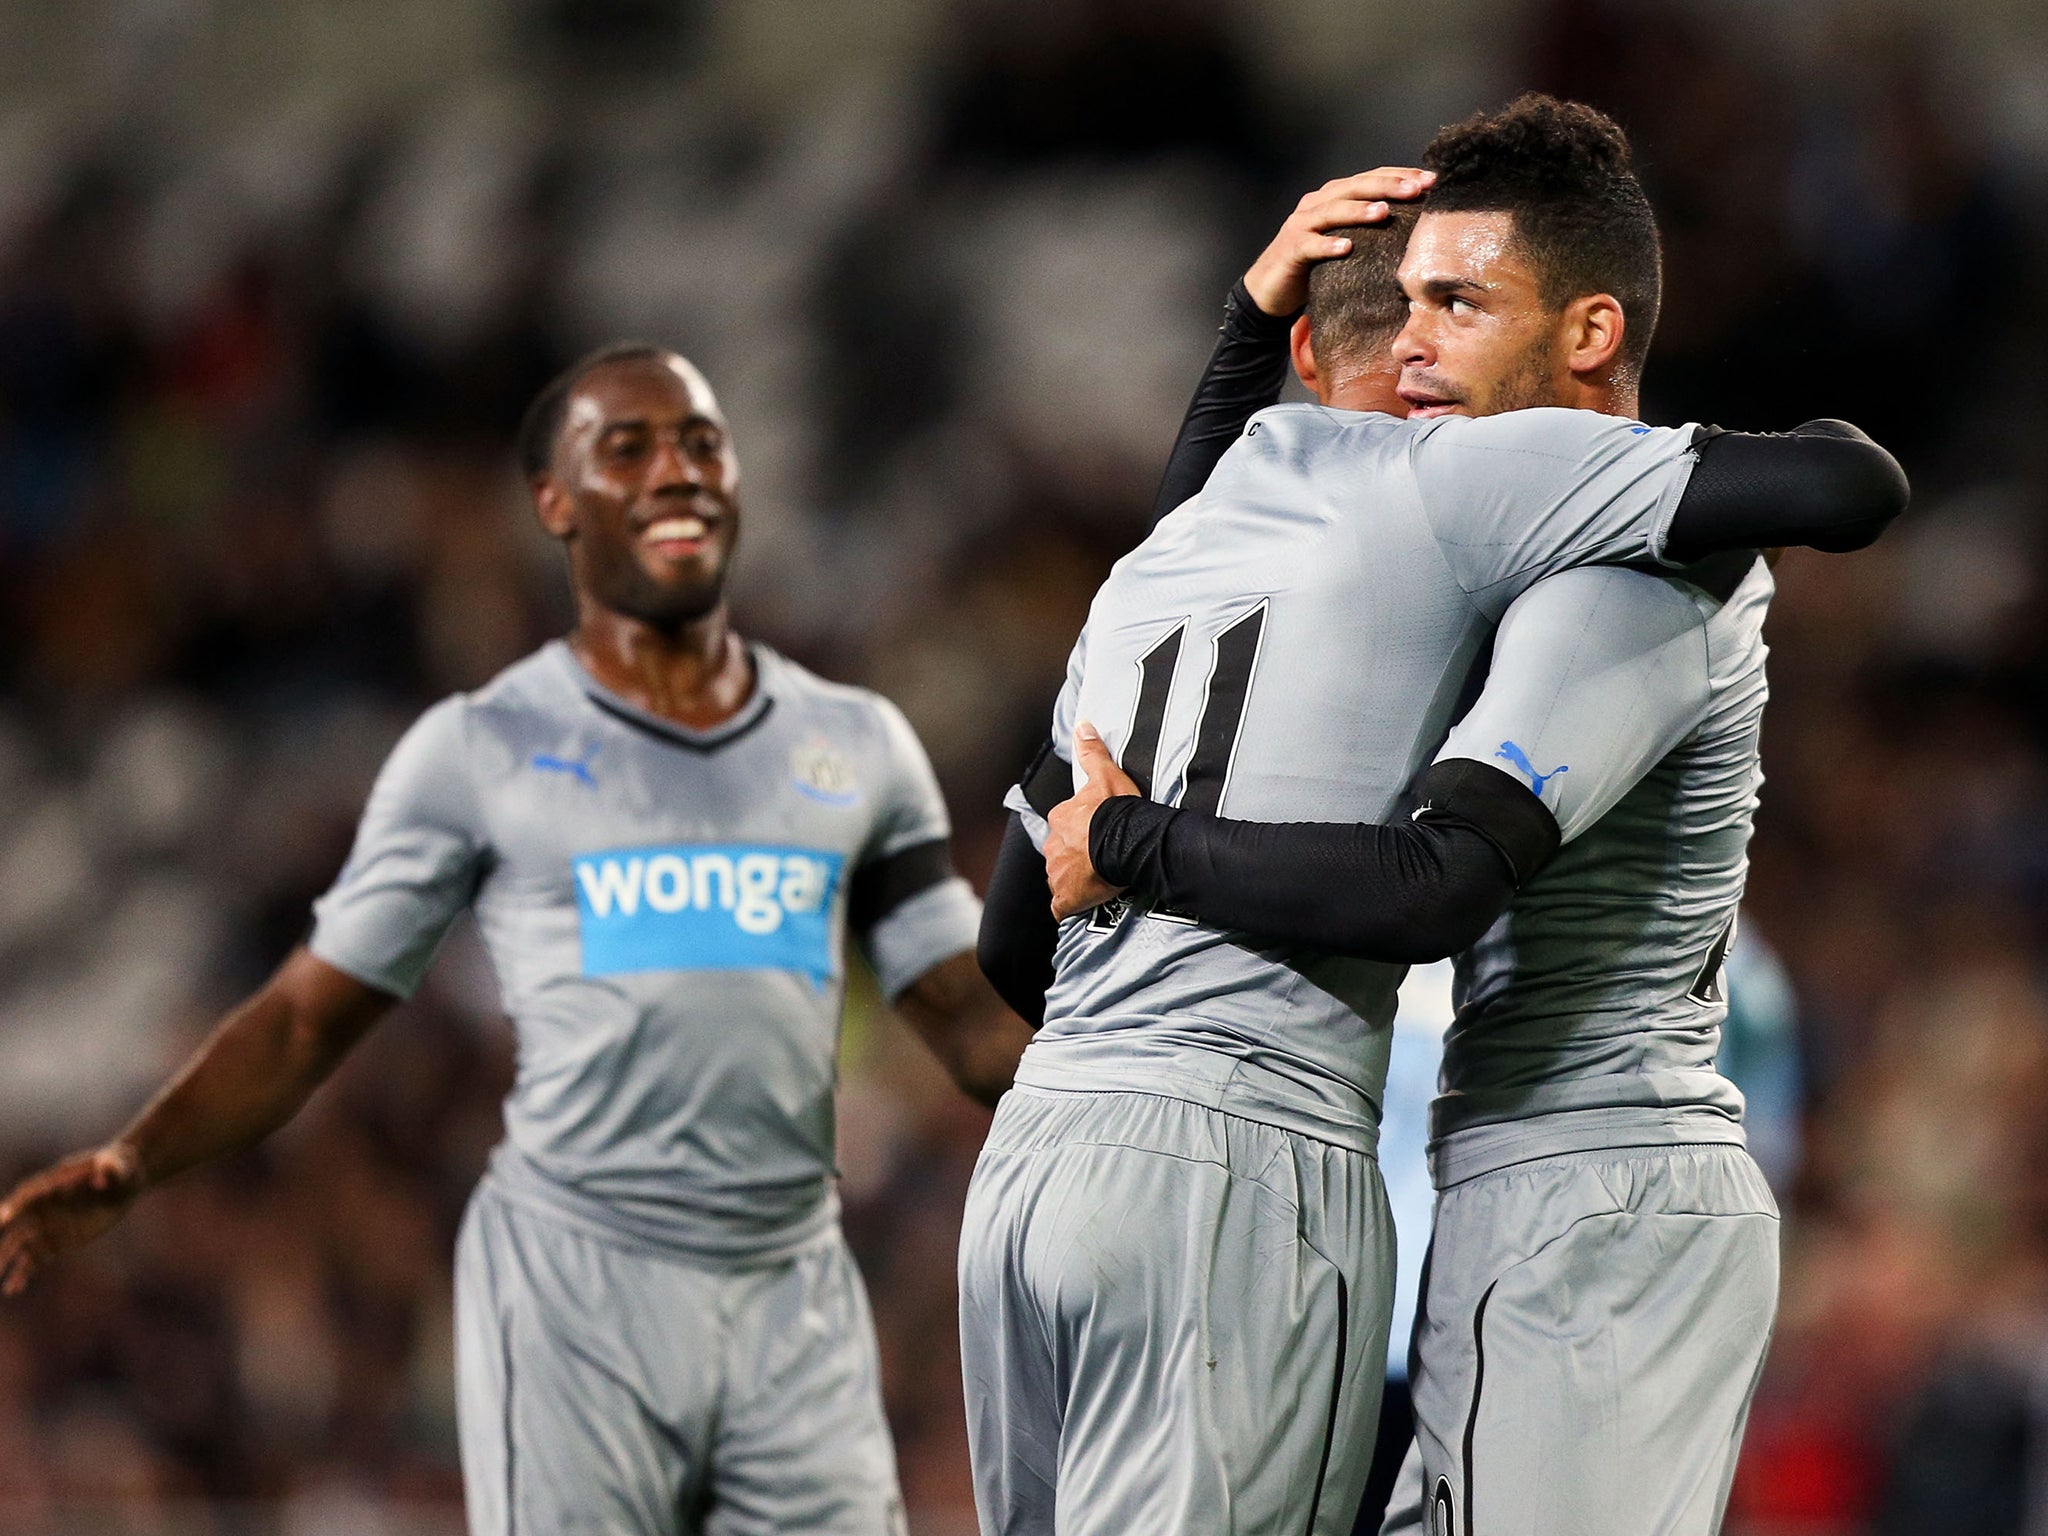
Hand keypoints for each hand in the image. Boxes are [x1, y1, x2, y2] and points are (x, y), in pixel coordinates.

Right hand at [0, 1143, 142, 1296]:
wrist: (122, 1181)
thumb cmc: (117, 1166)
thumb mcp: (117, 1164)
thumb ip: (109, 1167)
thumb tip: (104, 1175)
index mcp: (50, 1185)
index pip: (26, 1196)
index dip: (14, 1206)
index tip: (2, 1218)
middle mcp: (42, 1207)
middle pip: (14, 1224)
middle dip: (1, 1236)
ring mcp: (48, 1226)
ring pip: (20, 1246)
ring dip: (6, 1260)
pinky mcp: (57, 1241)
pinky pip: (35, 1260)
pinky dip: (23, 1273)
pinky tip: (13, 1289)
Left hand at [1046, 723, 1141, 919]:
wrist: (1123, 842)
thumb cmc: (1116, 810)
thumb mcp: (1106, 775)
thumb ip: (1093, 753)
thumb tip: (1082, 725)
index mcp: (1060, 819)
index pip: (1065, 826)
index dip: (1080, 831)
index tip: (1096, 835)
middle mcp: (1052, 846)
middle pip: (1061, 852)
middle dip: (1074, 856)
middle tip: (1099, 858)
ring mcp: (1057, 874)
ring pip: (1061, 877)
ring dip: (1073, 880)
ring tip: (1097, 880)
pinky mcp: (1065, 898)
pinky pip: (1062, 905)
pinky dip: (1069, 905)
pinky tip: (1082, 904)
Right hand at [1243, 167, 1434, 317]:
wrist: (1272, 288)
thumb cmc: (1317, 264)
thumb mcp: (1348, 240)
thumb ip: (1371, 228)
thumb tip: (1418, 227)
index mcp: (1335, 196)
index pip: (1372, 178)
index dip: (1401, 175)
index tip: (1432, 180)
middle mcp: (1318, 203)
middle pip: (1355, 187)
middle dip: (1387, 186)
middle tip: (1416, 188)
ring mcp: (1302, 224)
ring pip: (1332, 210)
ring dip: (1359, 210)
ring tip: (1384, 212)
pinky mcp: (1290, 249)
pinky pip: (1310, 245)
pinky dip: (1327, 245)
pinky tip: (1346, 248)